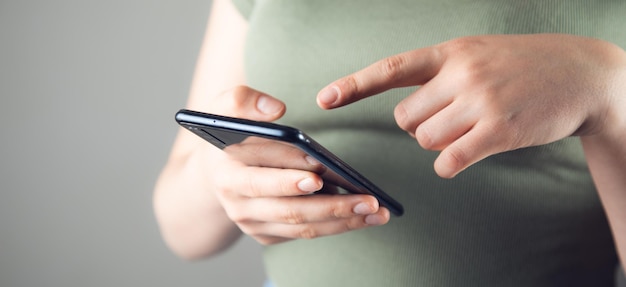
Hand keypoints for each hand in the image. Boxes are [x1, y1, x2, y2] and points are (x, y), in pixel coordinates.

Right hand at [206, 86, 388, 244]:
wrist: (218, 171)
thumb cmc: (233, 134)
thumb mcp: (226, 107)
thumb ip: (244, 101)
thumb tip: (276, 110)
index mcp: (227, 176)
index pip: (259, 181)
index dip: (288, 180)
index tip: (319, 175)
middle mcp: (239, 207)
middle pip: (289, 211)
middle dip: (332, 206)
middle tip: (368, 200)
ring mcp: (255, 225)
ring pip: (303, 228)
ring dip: (343, 221)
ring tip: (377, 211)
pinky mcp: (269, 235)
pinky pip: (307, 234)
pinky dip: (337, 226)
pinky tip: (364, 216)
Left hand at [317, 34, 623, 177]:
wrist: (580, 73)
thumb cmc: (521, 66)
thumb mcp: (478, 53)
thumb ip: (441, 75)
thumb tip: (409, 117)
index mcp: (449, 52)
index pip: (391, 68)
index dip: (354, 84)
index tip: (324, 98)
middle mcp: (460, 73)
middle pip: (406, 118)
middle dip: (420, 126)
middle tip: (449, 119)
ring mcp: (480, 101)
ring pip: (426, 139)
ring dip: (440, 143)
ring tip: (468, 129)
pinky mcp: (498, 129)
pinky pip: (449, 159)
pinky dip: (449, 164)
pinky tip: (466, 154)